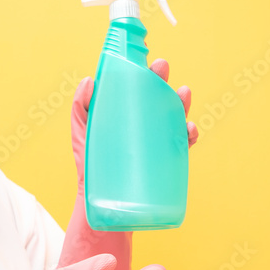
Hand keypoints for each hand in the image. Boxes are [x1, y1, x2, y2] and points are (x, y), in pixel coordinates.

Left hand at [71, 58, 198, 193]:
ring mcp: (156, 143)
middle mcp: (142, 125)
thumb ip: (80, 109)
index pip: (135, 88)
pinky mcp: (166, 162)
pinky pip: (183, 145)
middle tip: (161, 68)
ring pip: (173, 117)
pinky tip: (189, 129)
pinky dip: (189, 135)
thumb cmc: (90, 170)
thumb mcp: (81, 136)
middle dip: (162, 80)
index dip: (142, 71)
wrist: (103, 211)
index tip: (145, 58)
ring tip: (183, 93)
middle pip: (156, 97)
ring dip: (181, 103)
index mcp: (123, 115)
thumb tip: (90, 81)